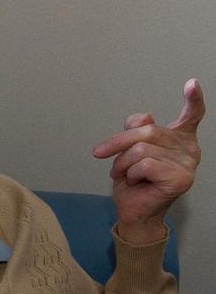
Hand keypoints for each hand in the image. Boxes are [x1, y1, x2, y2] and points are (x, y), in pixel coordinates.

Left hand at [92, 79, 204, 243]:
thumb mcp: (128, 149)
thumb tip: (143, 119)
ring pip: (141, 149)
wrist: (133, 210)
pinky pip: (144, 164)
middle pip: (147, 131)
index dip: (193, 99)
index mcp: (180, 139)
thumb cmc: (132, 181)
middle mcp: (190, 149)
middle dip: (117, 142)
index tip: (192, 83)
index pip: (192, 116)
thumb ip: (136, 129)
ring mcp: (188, 164)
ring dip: (122, 163)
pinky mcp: (181, 178)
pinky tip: (137, 182)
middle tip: (100, 153)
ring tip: (125, 174)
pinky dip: (130, 173)